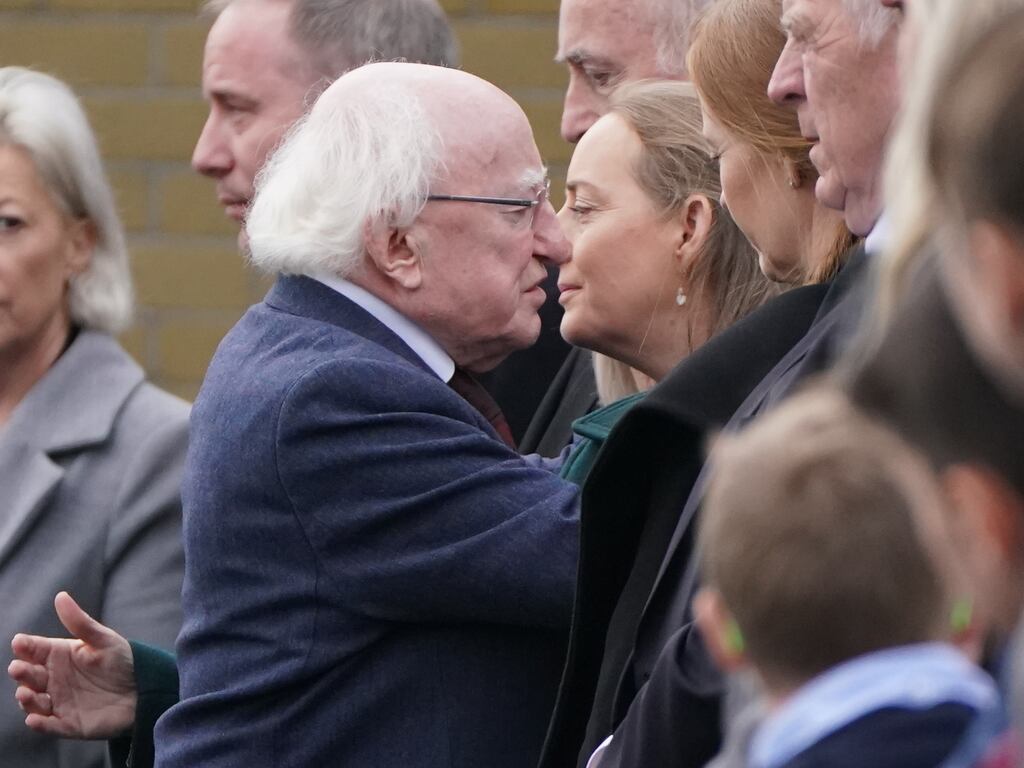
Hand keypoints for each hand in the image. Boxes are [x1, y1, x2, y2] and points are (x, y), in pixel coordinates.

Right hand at [8, 591, 136, 738]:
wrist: (145, 688)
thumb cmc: (122, 660)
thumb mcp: (103, 639)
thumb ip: (80, 623)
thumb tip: (61, 596)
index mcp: (60, 656)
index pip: (34, 650)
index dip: (25, 647)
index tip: (20, 643)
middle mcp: (54, 679)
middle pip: (29, 676)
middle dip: (22, 672)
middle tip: (19, 668)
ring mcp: (59, 701)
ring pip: (34, 702)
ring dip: (27, 699)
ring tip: (26, 693)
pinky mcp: (69, 723)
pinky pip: (50, 726)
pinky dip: (40, 724)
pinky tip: (35, 720)